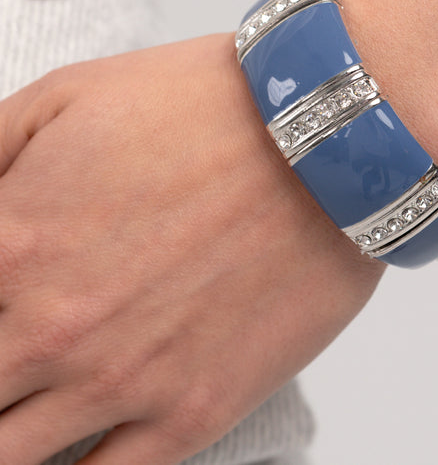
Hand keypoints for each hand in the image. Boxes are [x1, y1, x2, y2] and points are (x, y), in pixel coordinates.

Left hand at [0, 34, 382, 463]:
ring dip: (12, 431)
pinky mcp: (192, 411)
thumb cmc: (201, 108)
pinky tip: (77, 443)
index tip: (3, 299)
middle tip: (19, 353)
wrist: (319, 144)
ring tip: (34, 401)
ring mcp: (122, 382)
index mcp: (11, 245)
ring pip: (14, 458)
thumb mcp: (66, 96)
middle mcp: (52, 328)